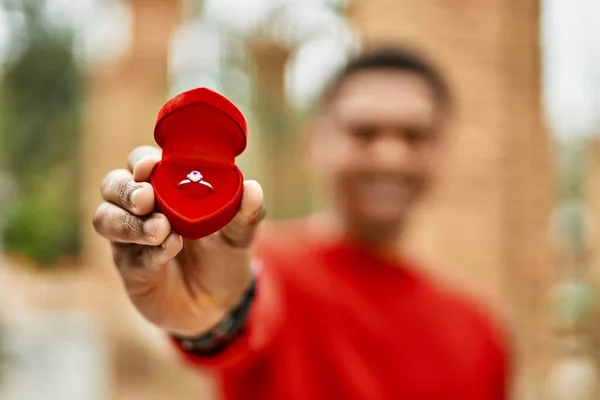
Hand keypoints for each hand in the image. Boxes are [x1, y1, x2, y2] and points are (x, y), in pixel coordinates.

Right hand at [93, 146, 264, 336]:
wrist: (220, 302)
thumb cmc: (223, 253)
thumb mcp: (240, 233)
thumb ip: (246, 213)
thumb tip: (253, 189)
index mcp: (165, 187)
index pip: (141, 162)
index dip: (141, 161)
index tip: (150, 166)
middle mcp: (141, 208)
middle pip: (113, 186)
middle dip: (126, 189)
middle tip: (148, 198)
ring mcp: (131, 239)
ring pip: (106, 219)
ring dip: (130, 222)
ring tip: (161, 229)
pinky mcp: (131, 269)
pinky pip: (128, 257)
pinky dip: (148, 253)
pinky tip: (169, 250)